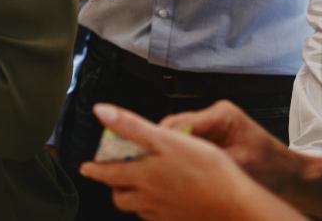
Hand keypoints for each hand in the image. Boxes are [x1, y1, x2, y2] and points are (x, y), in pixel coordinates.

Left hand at [79, 104, 304, 220]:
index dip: (94, 170)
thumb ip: (130, 126)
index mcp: (141, 177)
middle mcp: (148, 199)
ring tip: (140, 186)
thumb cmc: (204, 168)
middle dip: (115, 187)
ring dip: (135, 198)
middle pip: (121, 198)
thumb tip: (100, 112)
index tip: (85, 168)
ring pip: (139, 209)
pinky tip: (167, 199)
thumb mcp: (165, 138)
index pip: (107, 175)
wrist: (236, 205)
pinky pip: (159, 217)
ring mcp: (165, 214)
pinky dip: (155, 208)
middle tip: (116, 175)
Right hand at [162, 101, 321, 214]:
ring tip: (165, 168)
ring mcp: (212, 126)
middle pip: (176, 126)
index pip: (181, 121)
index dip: (164, 138)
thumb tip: (176, 160)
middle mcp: (214, 116)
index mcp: (222, 114)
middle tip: (152, 164)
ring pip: (179, 135)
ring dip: (173, 151)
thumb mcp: (238, 163)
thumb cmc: (273, 168)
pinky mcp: (212, 138)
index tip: (151, 153)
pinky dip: (182, 156)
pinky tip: (178, 169)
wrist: (290, 177)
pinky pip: (188, 144)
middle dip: (165, 144)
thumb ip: (207, 158)